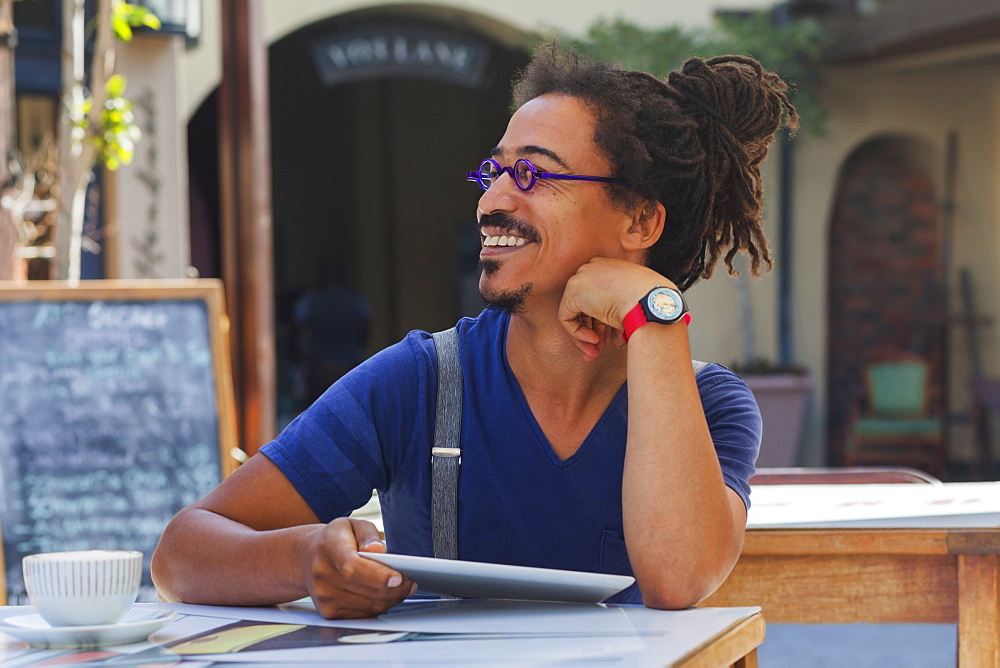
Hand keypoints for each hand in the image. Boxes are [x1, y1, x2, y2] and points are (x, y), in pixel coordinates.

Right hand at [303, 517, 414, 618]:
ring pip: (370, 605)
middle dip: (396, 589)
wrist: (306, 559)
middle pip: (367, 590)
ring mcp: (324, 596)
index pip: (353, 567)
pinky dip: (379, 606)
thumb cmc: (335, 540)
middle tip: (410, 582)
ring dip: (391, 599)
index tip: (398, 577)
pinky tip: (385, 595)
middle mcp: (323, 574)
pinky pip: (363, 614)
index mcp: (329, 548)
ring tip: (401, 588)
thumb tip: (379, 550)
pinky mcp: (329, 612)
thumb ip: (368, 534)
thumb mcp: (352, 525)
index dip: (378, 575)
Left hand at [558, 257, 673, 360]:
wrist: (649, 301)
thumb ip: (620, 319)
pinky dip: (577, 334)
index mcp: (611, 268)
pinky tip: (594, 342)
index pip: (600, 297)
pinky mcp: (572, 292)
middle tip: (599, 351)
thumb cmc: (650, 305)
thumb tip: (616, 338)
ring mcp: (582, 278)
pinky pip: (566, 319)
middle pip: (586, 305)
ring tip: (595, 354)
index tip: (612, 337)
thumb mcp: (636, 308)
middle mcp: (594, 269)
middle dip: (593, 331)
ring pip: (575, 313)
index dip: (603, 322)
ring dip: (584, 337)